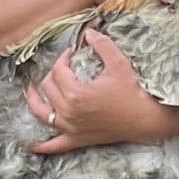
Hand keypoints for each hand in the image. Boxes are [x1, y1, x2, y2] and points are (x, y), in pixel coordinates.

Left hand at [27, 29, 169, 152]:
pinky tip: (32, 146)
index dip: (63, 58)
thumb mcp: (119, 63)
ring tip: (31, 92)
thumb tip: (88, 32)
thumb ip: (102, 45)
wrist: (147, 118)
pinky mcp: (78, 139)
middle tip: (64, 67)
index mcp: (76, 93)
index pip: (59, 70)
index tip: (72, 52)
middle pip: (48, 88)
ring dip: (35, 102)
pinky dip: (43, 146)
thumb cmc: (133, 91)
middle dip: (53, 73)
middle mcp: (69, 112)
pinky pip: (55, 146)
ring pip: (42, 114)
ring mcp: (72, 128)